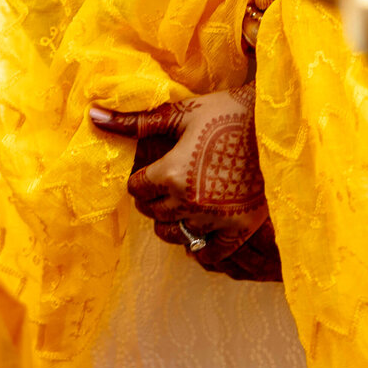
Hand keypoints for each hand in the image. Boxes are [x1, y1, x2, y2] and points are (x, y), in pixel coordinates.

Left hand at [91, 86, 281, 280]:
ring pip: (175, 235)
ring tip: (180, 202)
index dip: (140, 179)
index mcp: (172, 173)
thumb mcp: (178, 113)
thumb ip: (134, 122)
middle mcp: (191, 203)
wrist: (274, 124)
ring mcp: (217, 220)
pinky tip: (200, 229)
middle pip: (153, 213)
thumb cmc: (224, 112)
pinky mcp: (241, 229)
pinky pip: (209, 255)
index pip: (136, 190)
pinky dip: (200, 247)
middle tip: (165, 183)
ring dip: (172, 221)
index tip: (151, 170)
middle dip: (153, 199)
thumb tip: (93, 116)